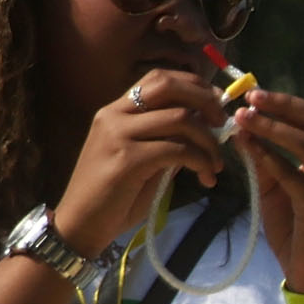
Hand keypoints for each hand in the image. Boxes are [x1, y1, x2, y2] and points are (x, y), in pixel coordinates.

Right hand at [51, 71, 228, 253]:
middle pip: (169, 85)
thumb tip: (204, 129)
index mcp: (116, 110)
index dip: (194, 85)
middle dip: (205, 100)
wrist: (81, 225)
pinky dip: (200, 161)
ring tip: (216, 165)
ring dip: (209, 141)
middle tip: (222, 124)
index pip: (159, 78)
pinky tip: (206, 177)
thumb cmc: (113, 197)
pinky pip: (177, 149)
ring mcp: (118, 134)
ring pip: (180, 118)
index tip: (218, 104)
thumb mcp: (144, 161)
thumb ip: (167, 140)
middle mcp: (114, 114)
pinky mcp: (127, 158)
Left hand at [229, 88, 303, 294]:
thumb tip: (242, 130)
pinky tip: (249, 147)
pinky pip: (295, 175)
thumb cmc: (298, 232)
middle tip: (251, 96)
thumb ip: (266, 162)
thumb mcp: (278, 190)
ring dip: (273, 126)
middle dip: (284, 105)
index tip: (256, 94)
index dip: (288, 103)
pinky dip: (271, 157)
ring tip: (244, 117)